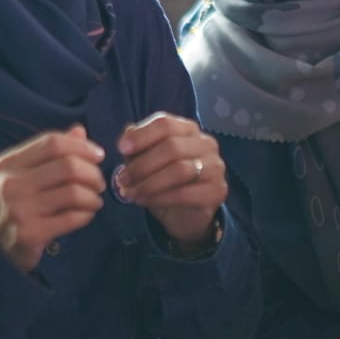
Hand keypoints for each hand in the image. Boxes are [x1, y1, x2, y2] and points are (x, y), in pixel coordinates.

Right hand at [0, 125, 105, 273]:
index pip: (52, 142)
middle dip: (93, 173)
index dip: (81, 146)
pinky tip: (86, 215)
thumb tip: (79, 131)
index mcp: (7, 163)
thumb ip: (52, 152)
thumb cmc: (19, 204)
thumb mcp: (27, 174)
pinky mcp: (29, 233)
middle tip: (98, 183)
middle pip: (67, 166)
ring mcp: (17, 209)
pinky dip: (86, 214)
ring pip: (73, 192)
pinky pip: (72, 217)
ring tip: (94, 200)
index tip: (98, 155)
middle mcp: (9, 183)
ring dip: (92, 196)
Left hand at [116, 113, 226, 252]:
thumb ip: (137, 148)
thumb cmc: (164, 182)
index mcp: (188, 130)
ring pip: (179, 170)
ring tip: (131, 194)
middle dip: (142, 165)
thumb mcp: (146, 163)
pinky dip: (160, 198)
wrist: (185, 215)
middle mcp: (206, 143)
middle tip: (122, 180)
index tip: (121, 148)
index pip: (165, 123)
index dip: (142, 134)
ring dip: (149, 183)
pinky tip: (146, 202)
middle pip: (172, 146)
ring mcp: (215, 167)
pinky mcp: (217, 191)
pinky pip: (185, 193)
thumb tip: (126, 139)